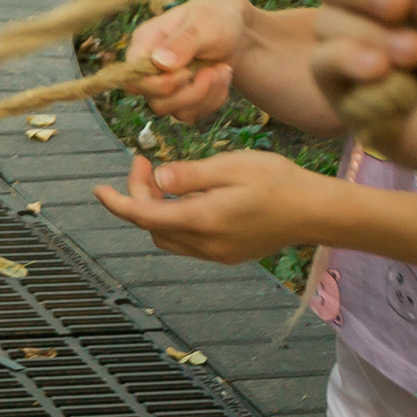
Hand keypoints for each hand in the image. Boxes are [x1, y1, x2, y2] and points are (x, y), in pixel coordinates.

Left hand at [93, 149, 327, 264]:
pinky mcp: (228, 253)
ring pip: (168, 237)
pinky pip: (187, 241)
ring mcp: (218, 253)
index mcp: (203, 220)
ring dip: (155, 209)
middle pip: (152, 226)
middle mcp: (206, 244)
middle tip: (144, 162)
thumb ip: (191, 174)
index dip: (117, 202)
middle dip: (139, 196)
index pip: (144, 215)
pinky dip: (174, 219)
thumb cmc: (278, 181)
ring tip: (161, 176)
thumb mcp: (232, 166)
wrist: (317, 211)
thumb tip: (158, 177)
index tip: (98, 189)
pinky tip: (185, 195)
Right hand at [121, 0, 253, 122]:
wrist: (237, 29)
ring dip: (206, 96)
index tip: (188, 72)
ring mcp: (166, 84)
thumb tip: (160, 63)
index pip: (134, 78)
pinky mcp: (183, 97)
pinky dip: (213, 100)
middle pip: (155, 101)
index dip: (161, 84)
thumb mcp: (202, 24)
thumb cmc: (216, 18)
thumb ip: (182, 43)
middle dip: (190, 93)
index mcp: (144, 44)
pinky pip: (193, 113)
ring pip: (175, 112)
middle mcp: (149, 67)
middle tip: (212, 72)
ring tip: (222, 71)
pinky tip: (222, 78)